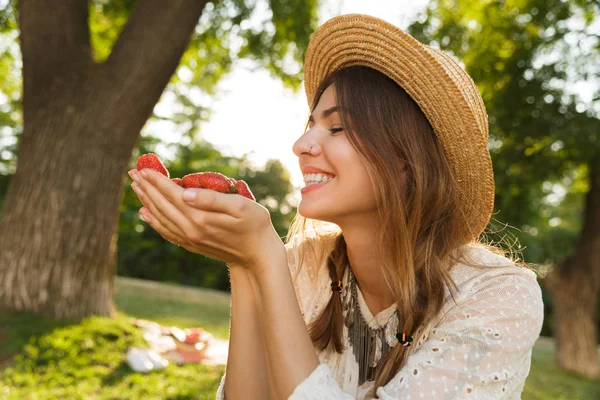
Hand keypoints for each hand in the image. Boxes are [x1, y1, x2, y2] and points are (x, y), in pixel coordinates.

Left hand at [128, 168, 283, 270]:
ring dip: (147, 201)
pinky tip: (146, 213)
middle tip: (133, 172)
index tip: (144, 167)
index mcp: (201, 218)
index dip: (157, 180)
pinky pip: (166, 231)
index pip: (172, 194)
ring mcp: (190, 240)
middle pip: (162, 205)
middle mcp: (191, 230)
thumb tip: (185, 192)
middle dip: (146, 188)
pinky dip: (153, 221)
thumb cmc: (255, 224)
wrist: (258, 254)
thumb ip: (211, 199)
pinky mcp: (192, 245)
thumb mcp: (240, 206)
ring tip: (136, 187)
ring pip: (161, 218)